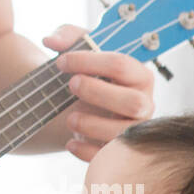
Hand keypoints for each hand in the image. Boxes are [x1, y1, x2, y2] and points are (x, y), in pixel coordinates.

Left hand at [44, 24, 154, 161]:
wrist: (85, 104)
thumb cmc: (89, 72)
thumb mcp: (80, 49)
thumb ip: (67, 36)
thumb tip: (51, 41)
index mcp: (138, 75)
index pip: (121, 65)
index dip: (89, 61)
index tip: (62, 61)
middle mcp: (143, 103)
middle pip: (132, 101)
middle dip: (97, 93)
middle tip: (70, 85)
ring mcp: (134, 129)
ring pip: (123, 132)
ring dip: (92, 124)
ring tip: (69, 117)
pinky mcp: (120, 151)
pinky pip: (110, 157)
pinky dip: (87, 151)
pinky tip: (70, 142)